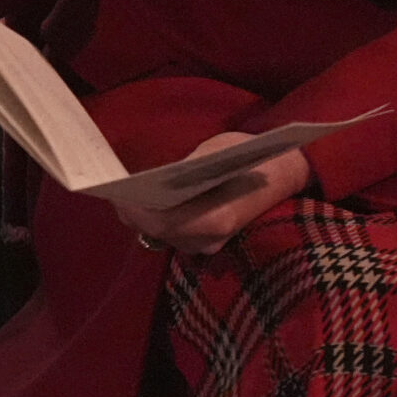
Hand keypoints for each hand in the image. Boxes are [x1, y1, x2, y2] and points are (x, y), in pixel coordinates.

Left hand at [114, 132, 313, 255]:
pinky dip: (154, 219)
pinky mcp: (206, 241)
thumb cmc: (250, 156)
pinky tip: (144, 200)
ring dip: (141, 215)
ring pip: (162, 235)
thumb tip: (152, 178)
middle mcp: (209, 240)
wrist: (283, 174)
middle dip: (133, 210)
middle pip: (157, 231)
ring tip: (124, 192)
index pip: (163, 223)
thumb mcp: (216, 152)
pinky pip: (171, 235)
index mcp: (215, 218)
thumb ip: (184, 169)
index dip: (136, 209)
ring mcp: (209, 244)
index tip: (117, 192)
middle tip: (112, 189)